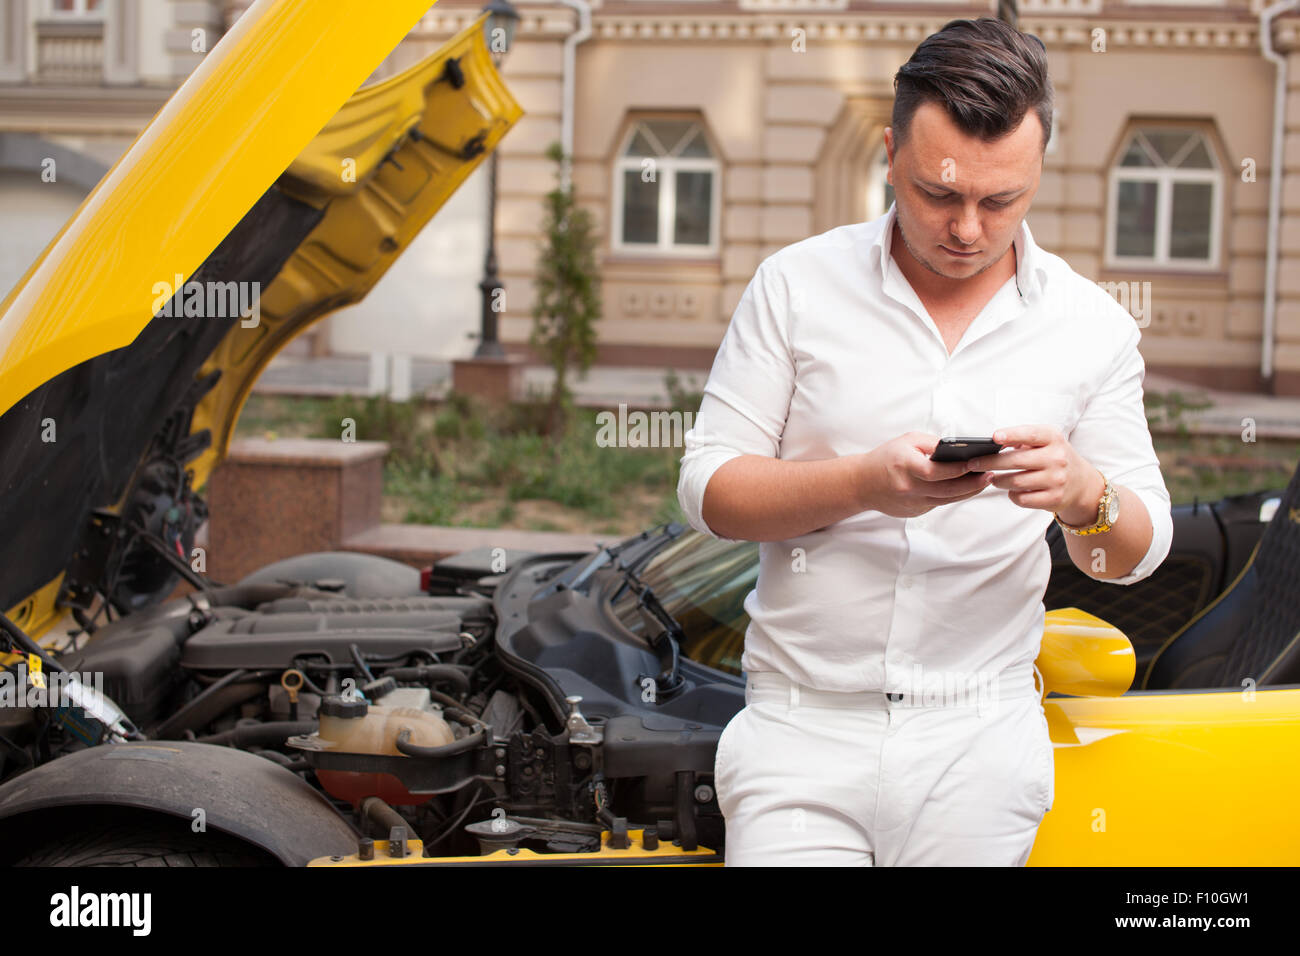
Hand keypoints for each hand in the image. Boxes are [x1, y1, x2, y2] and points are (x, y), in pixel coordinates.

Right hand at [858, 431, 994, 517]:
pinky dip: (953, 495)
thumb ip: (932, 444)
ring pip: (947, 500)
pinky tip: (966, 487)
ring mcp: (911, 503)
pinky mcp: (914, 511)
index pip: (935, 471)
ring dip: (968, 491)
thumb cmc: (885, 458)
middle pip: (946, 490)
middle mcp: (908, 487)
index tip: (976, 463)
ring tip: (984, 480)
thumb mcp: (907, 441)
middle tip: (990, 474)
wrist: (861, 483)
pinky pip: (939, 503)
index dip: (958, 469)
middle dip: (971, 483)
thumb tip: (959, 450)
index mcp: (905, 466)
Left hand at [966, 425, 1104, 521]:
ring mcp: (1057, 480)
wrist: (1080, 483)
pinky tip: (1010, 490)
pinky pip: (1022, 499)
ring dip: (998, 480)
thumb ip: (1022, 438)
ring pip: (1016, 481)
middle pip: (1016, 460)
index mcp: (1054, 438)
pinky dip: (1011, 494)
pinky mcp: (1054, 499)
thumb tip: (993, 441)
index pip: (1031, 434)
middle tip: (973, 463)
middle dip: (990, 462)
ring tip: (991, 477)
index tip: (993, 437)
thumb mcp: (1045, 442)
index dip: (1011, 435)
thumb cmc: (1053, 457)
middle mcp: (1057, 458)